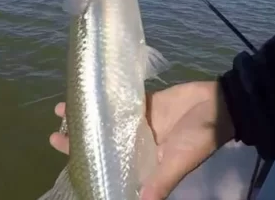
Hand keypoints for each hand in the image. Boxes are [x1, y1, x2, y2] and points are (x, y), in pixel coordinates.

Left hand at [49, 81, 234, 199]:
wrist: (220, 102)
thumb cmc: (199, 136)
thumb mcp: (180, 161)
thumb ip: (160, 181)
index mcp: (145, 165)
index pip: (110, 169)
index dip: (88, 166)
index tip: (65, 160)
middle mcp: (137, 146)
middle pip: (102, 146)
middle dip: (78, 142)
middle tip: (54, 135)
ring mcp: (138, 123)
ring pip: (105, 123)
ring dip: (85, 118)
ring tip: (60, 110)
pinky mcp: (143, 103)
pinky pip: (116, 102)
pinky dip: (101, 99)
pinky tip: (85, 92)